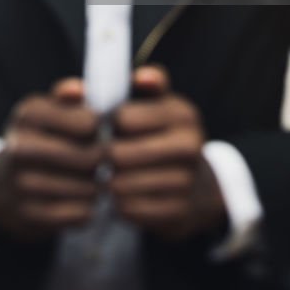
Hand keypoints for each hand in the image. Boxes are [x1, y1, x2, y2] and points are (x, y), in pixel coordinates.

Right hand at [0, 77, 102, 240]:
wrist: (1, 186)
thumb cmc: (38, 139)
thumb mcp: (46, 110)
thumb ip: (66, 95)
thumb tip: (78, 89)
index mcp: (28, 115)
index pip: (88, 122)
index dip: (105, 127)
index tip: (107, 130)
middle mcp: (20, 148)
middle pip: (89, 157)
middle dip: (105, 158)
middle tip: (110, 157)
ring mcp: (23, 184)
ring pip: (88, 188)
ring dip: (100, 185)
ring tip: (98, 177)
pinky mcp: (31, 216)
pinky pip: (81, 214)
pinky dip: (90, 207)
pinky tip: (85, 197)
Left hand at [108, 65, 226, 240]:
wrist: (198, 186)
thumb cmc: (163, 135)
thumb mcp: (161, 103)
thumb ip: (149, 83)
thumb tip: (142, 77)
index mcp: (182, 114)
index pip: (122, 118)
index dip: (101, 124)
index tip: (94, 128)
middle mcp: (189, 146)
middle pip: (119, 154)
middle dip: (100, 156)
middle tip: (91, 157)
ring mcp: (185, 182)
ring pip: (121, 185)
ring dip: (106, 182)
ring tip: (103, 176)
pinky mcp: (176, 213)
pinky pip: (129, 209)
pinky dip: (118, 204)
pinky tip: (118, 196)